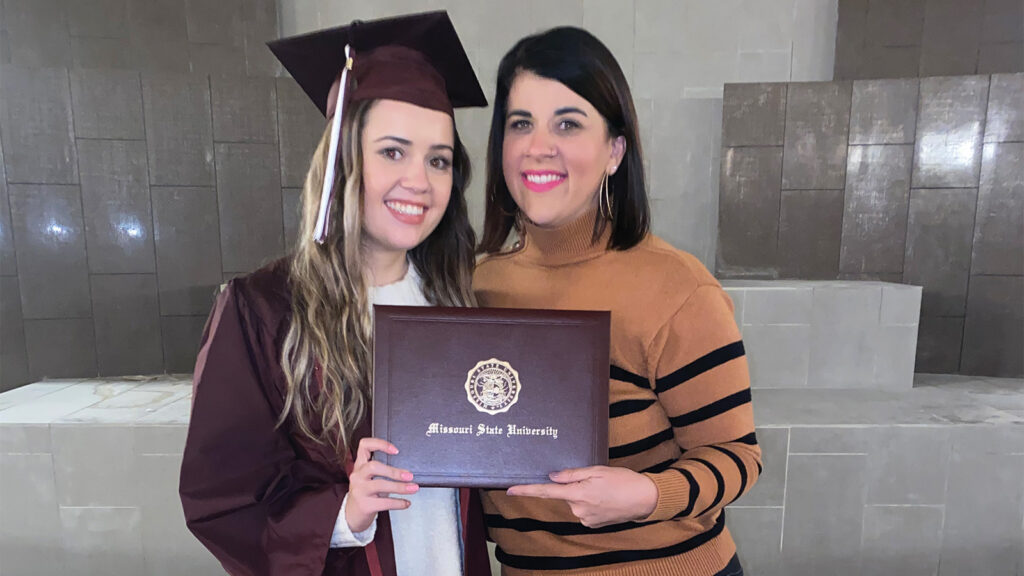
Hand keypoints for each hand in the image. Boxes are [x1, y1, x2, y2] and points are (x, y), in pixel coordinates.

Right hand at [344, 438, 418, 532]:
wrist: (352, 515)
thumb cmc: (365, 494)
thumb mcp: (369, 478)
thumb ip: (382, 471)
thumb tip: (406, 471)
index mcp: (360, 466)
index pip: (364, 446)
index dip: (380, 444)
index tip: (395, 450)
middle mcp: (357, 476)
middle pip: (373, 466)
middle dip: (393, 471)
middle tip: (409, 476)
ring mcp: (359, 490)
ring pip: (380, 484)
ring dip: (400, 487)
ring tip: (412, 488)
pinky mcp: (364, 505)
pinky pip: (384, 502)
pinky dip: (398, 502)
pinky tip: (405, 502)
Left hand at [506, 466, 657, 527]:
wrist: (645, 500)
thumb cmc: (623, 480)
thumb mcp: (597, 470)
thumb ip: (572, 474)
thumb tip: (552, 476)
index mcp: (578, 494)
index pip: (546, 492)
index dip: (526, 490)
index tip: (509, 490)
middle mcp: (578, 510)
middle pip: (565, 495)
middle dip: (574, 486)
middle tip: (595, 479)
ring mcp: (585, 519)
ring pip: (575, 502)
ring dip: (583, 495)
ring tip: (604, 489)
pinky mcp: (593, 525)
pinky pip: (584, 510)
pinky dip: (590, 503)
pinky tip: (605, 498)